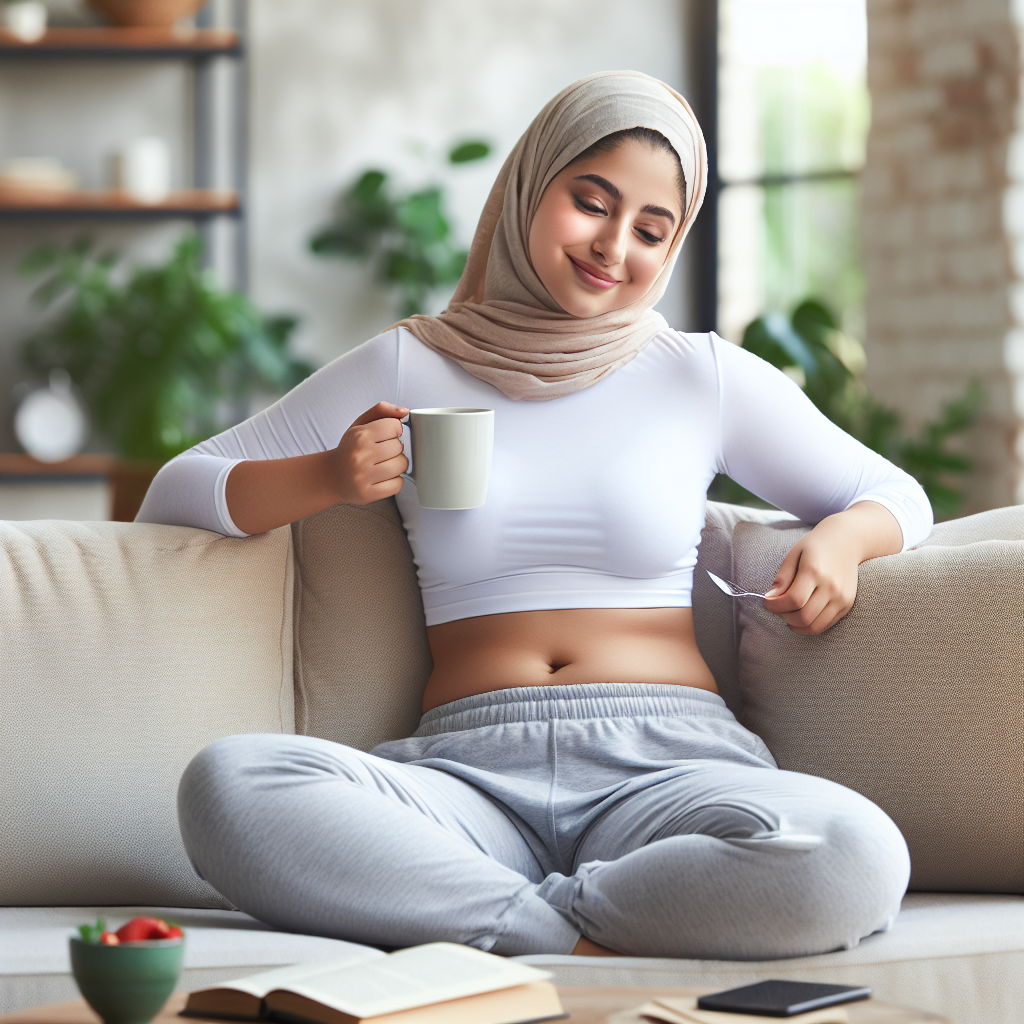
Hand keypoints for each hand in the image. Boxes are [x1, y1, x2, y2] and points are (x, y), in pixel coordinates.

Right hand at [331, 401, 409, 504]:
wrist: (331, 476)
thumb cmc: (350, 448)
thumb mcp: (360, 425)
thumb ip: (381, 411)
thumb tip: (405, 411)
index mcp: (359, 436)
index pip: (395, 426)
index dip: (393, 430)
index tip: (385, 435)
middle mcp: (361, 456)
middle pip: (399, 447)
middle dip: (395, 448)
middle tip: (382, 451)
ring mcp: (364, 477)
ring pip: (401, 466)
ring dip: (397, 464)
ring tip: (384, 464)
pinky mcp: (368, 494)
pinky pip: (397, 485)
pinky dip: (395, 480)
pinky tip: (383, 476)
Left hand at [761, 501, 902, 634]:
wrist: (847, 541)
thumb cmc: (816, 546)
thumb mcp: (794, 553)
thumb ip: (783, 577)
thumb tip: (770, 598)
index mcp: (814, 571)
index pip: (793, 599)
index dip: (775, 606)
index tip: (767, 602)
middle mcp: (831, 586)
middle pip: (804, 616)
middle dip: (784, 616)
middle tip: (778, 608)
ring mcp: (841, 597)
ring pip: (815, 626)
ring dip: (796, 625)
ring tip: (788, 613)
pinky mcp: (847, 604)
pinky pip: (826, 624)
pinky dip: (810, 626)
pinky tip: (801, 616)